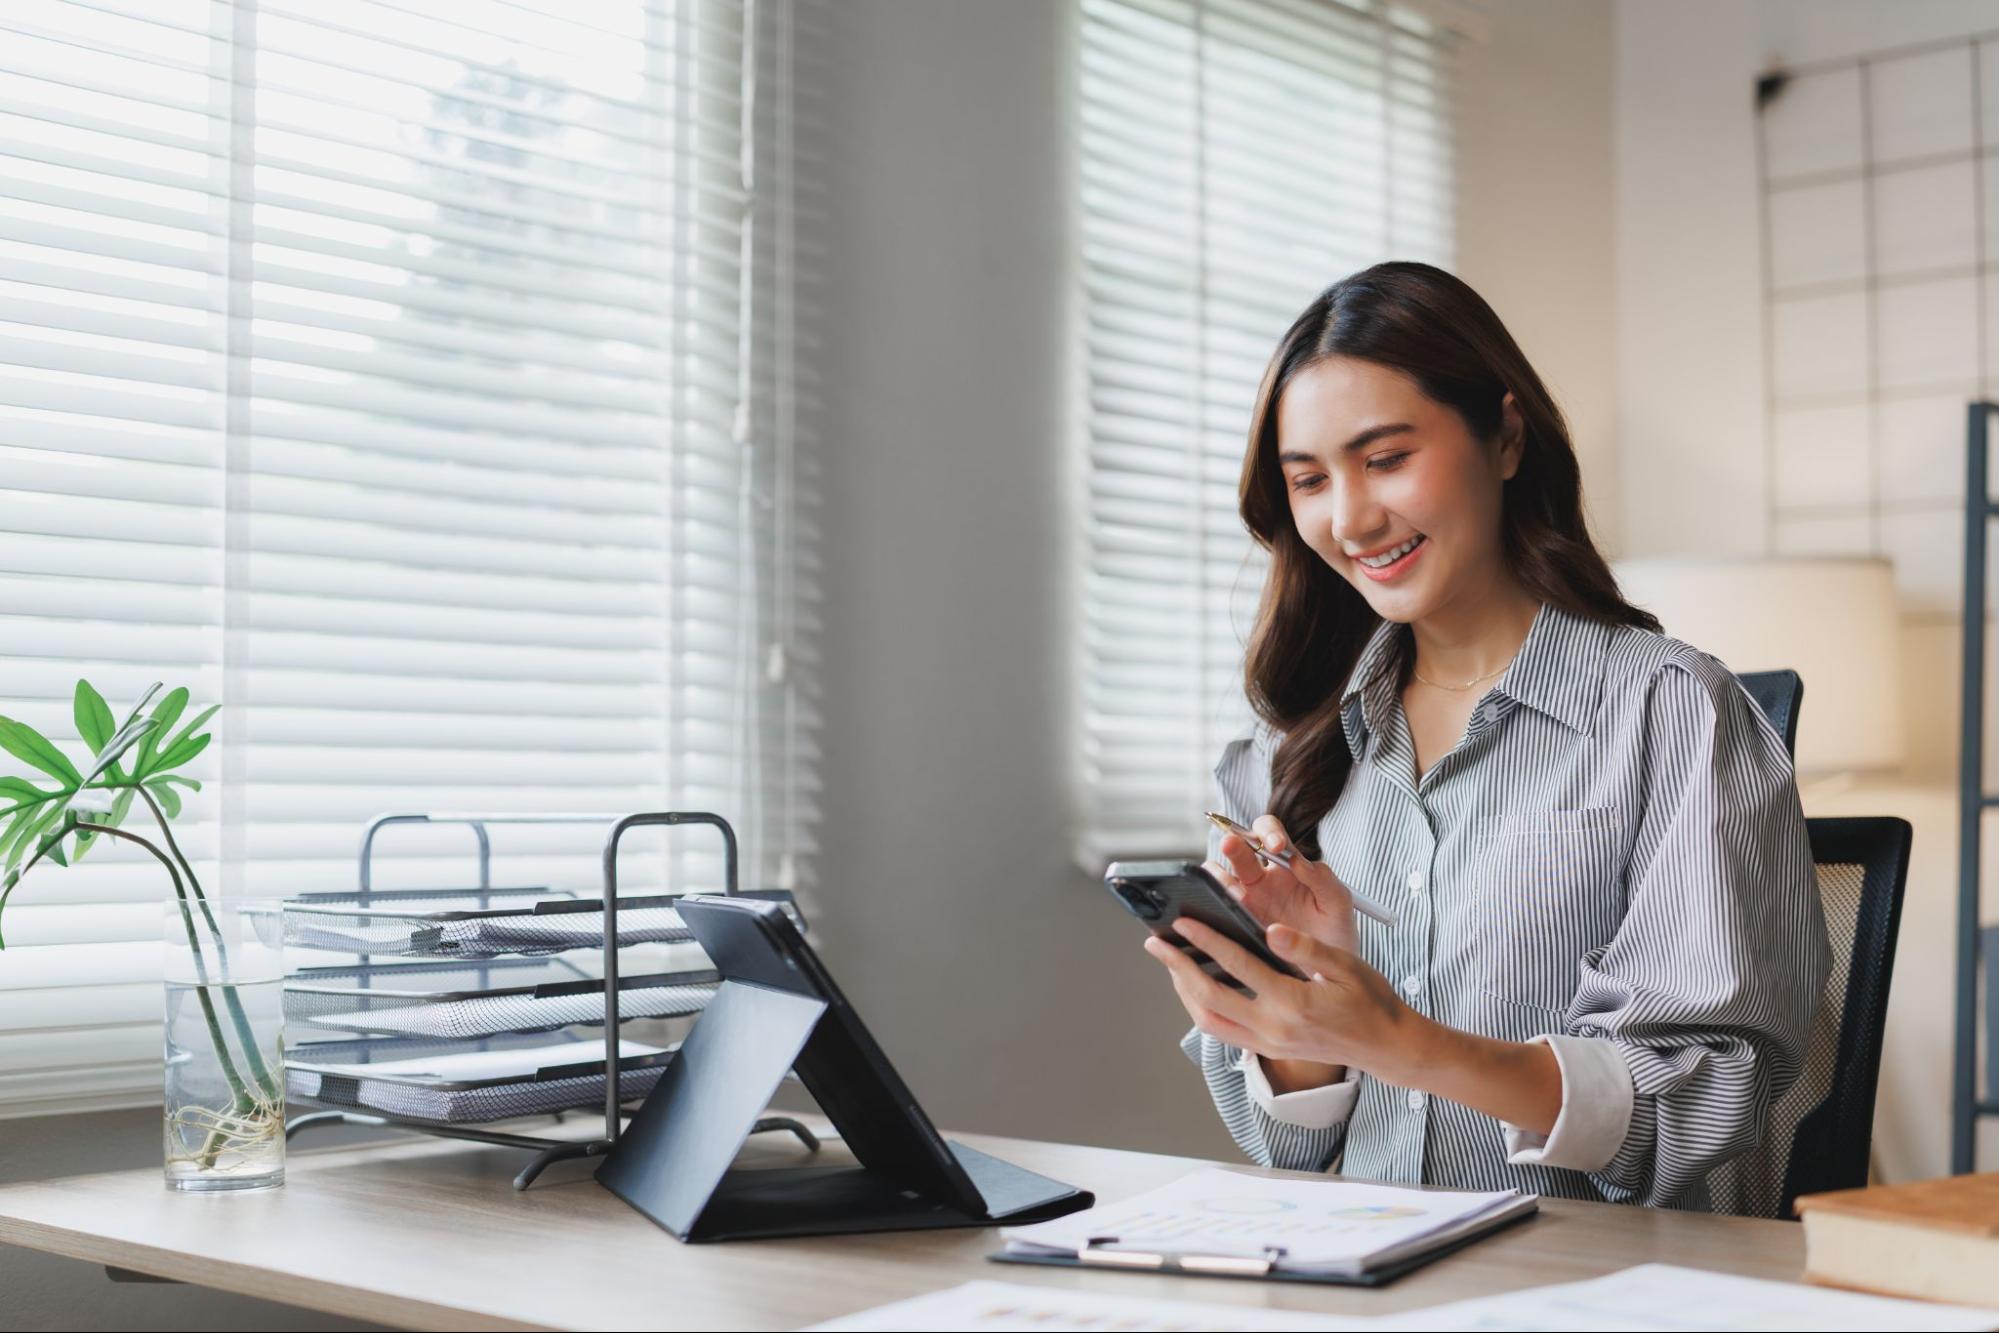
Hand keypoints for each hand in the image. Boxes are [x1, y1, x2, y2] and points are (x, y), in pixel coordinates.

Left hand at [1142, 916, 1418, 1080]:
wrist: (1386, 1047)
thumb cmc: (1370, 1001)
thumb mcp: (1346, 966)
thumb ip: (1306, 949)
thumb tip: (1271, 930)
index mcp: (1293, 1002)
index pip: (1238, 966)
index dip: (1206, 941)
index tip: (1183, 922)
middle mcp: (1274, 1028)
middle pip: (1209, 998)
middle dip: (1178, 968)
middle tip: (1156, 944)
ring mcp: (1268, 1043)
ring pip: (1209, 1021)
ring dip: (1184, 992)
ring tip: (1171, 964)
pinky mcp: (1268, 1049)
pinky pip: (1223, 1032)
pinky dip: (1202, 1009)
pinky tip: (1196, 988)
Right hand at [1210, 815, 1359, 955]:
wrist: (1329, 973)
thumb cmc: (1335, 933)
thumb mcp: (1338, 903)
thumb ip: (1324, 878)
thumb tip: (1298, 860)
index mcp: (1288, 865)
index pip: (1270, 833)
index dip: (1269, 832)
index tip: (1276, 846)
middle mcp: (1263, 877)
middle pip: (1240, 848)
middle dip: (1234, 842)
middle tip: (1232, 845)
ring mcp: (1247, 899)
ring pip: (1219, 873)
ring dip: (1221, 875)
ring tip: (1234, 892)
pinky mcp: (1236, 920)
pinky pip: (1216, 903)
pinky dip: (1213, 899)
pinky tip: (1226, 908)